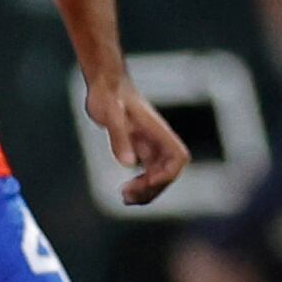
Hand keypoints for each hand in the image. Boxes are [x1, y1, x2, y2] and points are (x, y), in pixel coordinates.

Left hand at [85, 73, 186, 205]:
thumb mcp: (109, 115)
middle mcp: (157, 139)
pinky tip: (124, 190)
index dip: (166, 175)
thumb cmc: (108, 94)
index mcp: (157, 131)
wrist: (104, 82)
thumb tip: (127, 164)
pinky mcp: (137, 145)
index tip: (144, 181)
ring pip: (158, 173)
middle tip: (127, 197)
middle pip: (168, 171)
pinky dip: (140, 183)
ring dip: (147, 190)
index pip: (177, 159)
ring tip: (125, 199)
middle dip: (153, 188)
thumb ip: (119, 137)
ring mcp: (148, 143)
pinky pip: (147, 170)